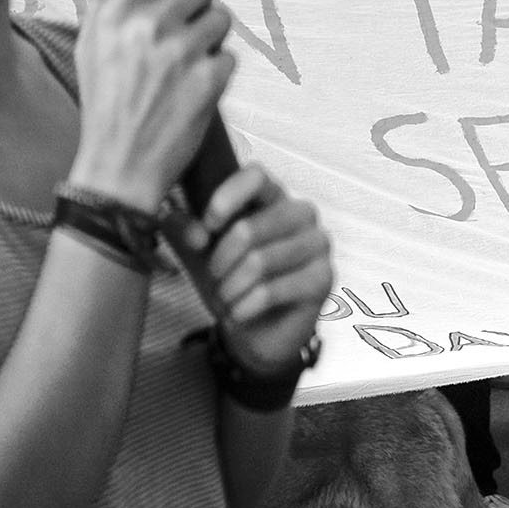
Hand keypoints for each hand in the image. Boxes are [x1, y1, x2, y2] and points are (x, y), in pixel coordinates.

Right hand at [70, 0, 234, 211]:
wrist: (119, 167)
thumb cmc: (104, 104)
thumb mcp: (90, 44)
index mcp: (116, 12)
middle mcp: (149, 25)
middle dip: (199, 3)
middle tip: (184, 28)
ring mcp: (183, 53)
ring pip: (221, 18)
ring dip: (211, 36)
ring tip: (186, 63)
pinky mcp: (210, 80)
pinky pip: (229, 55)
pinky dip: (217, 71)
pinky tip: (194, 90)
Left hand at [167, 165, 332, 376]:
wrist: (257, 331)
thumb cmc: (232, 280)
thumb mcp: (199, 253)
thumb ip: (186, 231)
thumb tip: (185, 225)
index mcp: (273, 196)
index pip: (256, 176)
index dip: (226, 197)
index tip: (207, 224)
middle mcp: (302, 213)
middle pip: (251, 227)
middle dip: (220, 259)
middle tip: (213, 276)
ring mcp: (318, 244)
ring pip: (259, 261)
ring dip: (231, 287)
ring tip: (226, 297)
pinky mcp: (323, 278)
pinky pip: (272, 290)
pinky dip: (244, 306)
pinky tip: (239, 313)